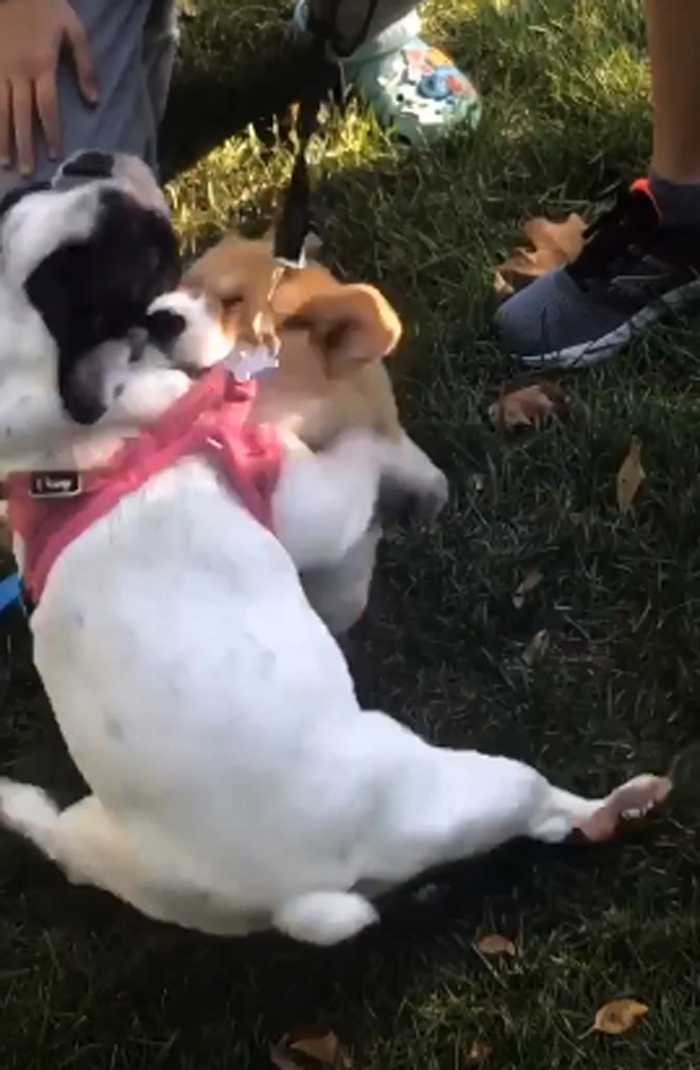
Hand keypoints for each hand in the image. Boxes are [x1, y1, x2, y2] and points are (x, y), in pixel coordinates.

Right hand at [0, 0, 99, 175]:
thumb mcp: (74, 31)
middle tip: (26, 173)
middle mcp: (18, 72)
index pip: (47, 107)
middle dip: (24, 145)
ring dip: (2, 137)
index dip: (51, 132)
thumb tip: (94, 101)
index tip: (54, 155)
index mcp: (42, 65)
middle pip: (21, 115)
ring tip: (4, 162)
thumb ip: (86, 66)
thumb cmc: (47, 7)